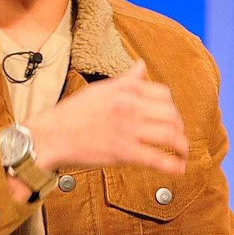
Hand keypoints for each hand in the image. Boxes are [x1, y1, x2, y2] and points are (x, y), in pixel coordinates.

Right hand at [27, 61, 187, 176]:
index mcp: (124, 90)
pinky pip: (156, 158)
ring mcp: (127, 129)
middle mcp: (129, 106)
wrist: (51, 136)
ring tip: (182, 153)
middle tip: (178, 137)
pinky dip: (173, 165)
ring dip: (181, 146)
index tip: (170, 118)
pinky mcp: (123, 152)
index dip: (171, 108)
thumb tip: (142, 66)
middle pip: (171, 114)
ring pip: (169, 135)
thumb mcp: (100, 89)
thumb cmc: (73, 113)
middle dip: (179, 127)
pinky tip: (179, 168)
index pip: (163, 94)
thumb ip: (126, 80)